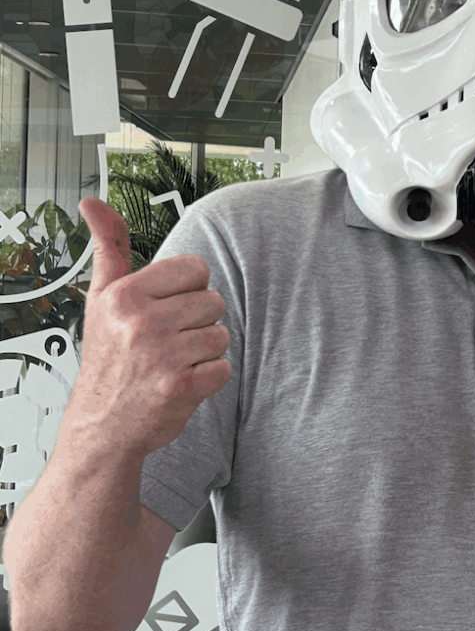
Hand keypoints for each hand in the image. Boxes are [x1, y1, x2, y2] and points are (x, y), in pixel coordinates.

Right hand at [65, 198, 232, 457]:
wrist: (101, 427)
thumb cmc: (108, 359)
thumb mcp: (101, 299)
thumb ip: (109, 248)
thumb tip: (94, 203)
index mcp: (124, 296)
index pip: (196, 268)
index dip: (187, 290)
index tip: (165, 309)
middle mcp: (141, 323)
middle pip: (213, 302)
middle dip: (197, 322)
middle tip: (166, 342)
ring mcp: (163, 356)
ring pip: (222, 334)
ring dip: (204, 351)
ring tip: (172, 362)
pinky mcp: (183, 387)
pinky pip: (224, 367)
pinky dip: (209, 378)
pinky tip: (180, 383)